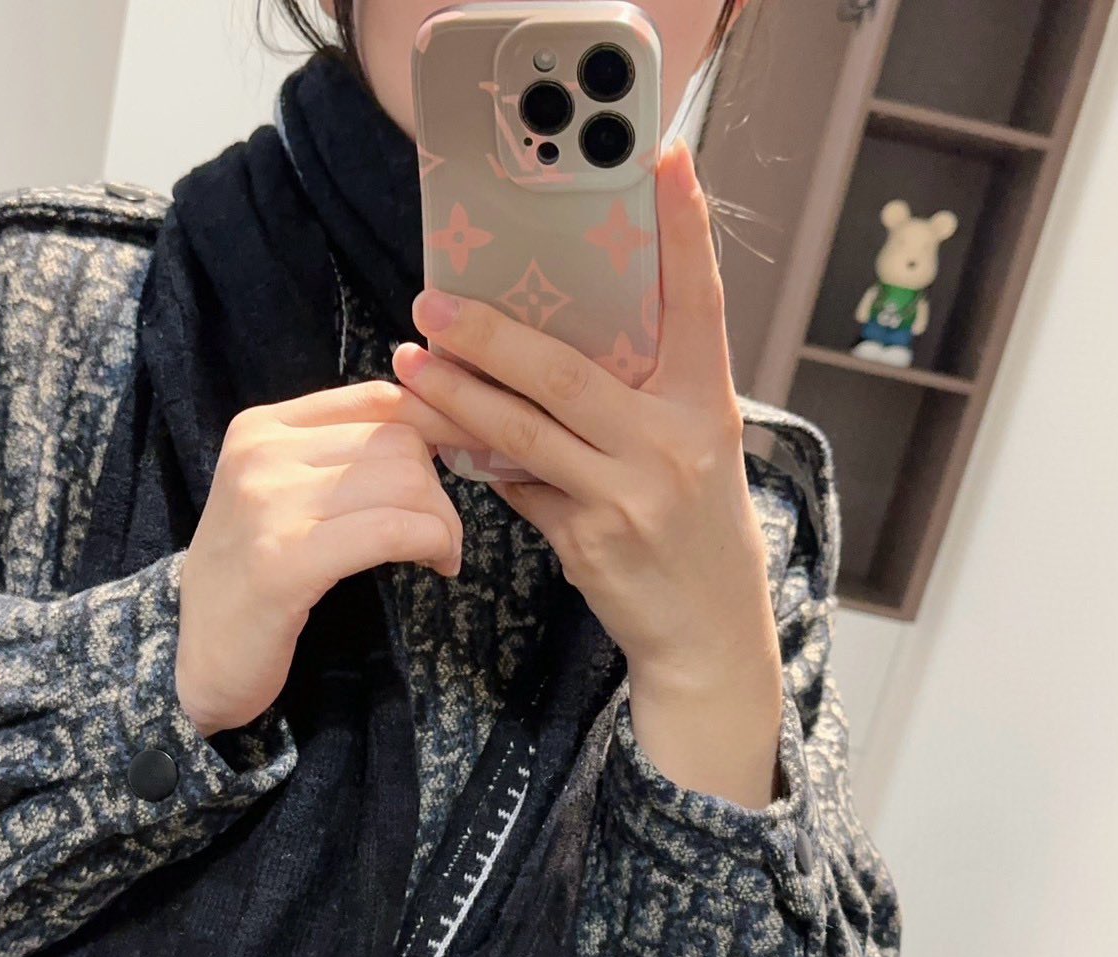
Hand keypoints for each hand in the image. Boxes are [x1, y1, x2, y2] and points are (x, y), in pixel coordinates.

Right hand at [176, 381, 478, 736]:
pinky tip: (436, 565)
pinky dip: (431, 543)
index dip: (441, 426)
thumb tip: (437, 428)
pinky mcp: (285, 561)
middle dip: (440, 491)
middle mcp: (260, 454)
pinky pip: (390, 529)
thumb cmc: (256, 582)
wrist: (201, 662)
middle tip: (441, 536)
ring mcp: (267, 505)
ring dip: (442, 522)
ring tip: (439, 554)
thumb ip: (342, 459)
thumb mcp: (286, 500)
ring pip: (403, 482)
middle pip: (397, 441)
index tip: (471, 459)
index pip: (377, 400)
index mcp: (262, 428)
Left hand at [391, 141, 782, 807]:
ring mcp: (631, 494)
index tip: (666, 160)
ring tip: (408, 366)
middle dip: (492, 333)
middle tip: (433, 300)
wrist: (710, 634)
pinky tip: (438, 438)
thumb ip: (635, 399)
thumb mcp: (691, 450)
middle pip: (568, 370)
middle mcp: (674, 443)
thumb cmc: (694, 530)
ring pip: (525, 431)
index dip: (686, 230)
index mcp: (707, 404)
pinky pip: (519, 488)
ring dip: (457, 397)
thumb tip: (541, 352)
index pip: (699, 302)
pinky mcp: (592, 540)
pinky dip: (479, 461)